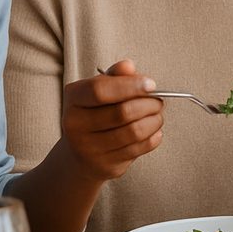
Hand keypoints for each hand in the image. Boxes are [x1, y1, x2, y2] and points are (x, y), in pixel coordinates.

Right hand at [60, 59, 163, 181]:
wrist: (80, 154)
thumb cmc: (95, 112)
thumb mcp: (100, 89)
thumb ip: (115, 76)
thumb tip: (128, 66)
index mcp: (73, 99)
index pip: (100, 90)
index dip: (130, 86)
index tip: (151, 84)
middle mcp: (75, 125)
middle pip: (122, 112)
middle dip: (149, 104)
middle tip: (159, 100)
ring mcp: (89, 148)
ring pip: (133, 132)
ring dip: (154, 120)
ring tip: (157, 114)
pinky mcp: (105, 165)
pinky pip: (138, 149)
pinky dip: (153, 137)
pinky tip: (154, 130)